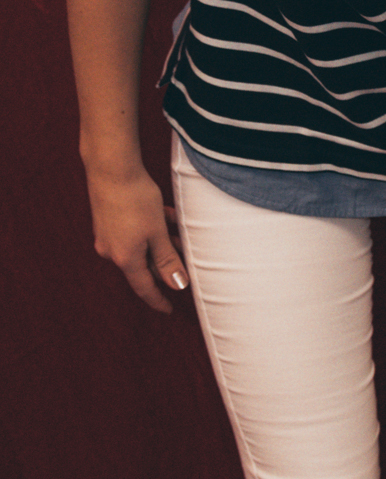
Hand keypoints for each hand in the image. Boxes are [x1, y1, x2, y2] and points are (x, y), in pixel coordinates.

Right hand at [86, 163, 189, 312]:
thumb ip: (167, 259)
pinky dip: (150, 228)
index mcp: (125, 259)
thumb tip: (177, 285)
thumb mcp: (157, 232)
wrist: (112, 169)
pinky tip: (165, 215)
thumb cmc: (136, 200)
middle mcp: (112, 251)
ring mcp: (107, 236)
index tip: (169, 310)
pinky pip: (133, 232)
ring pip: (140, 246)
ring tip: (179, 232)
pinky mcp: (107, 221)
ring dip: (160, 242)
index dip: (158, 299)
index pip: (144, 288)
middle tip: (186, 256)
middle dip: (165, 261)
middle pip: (143, 265)